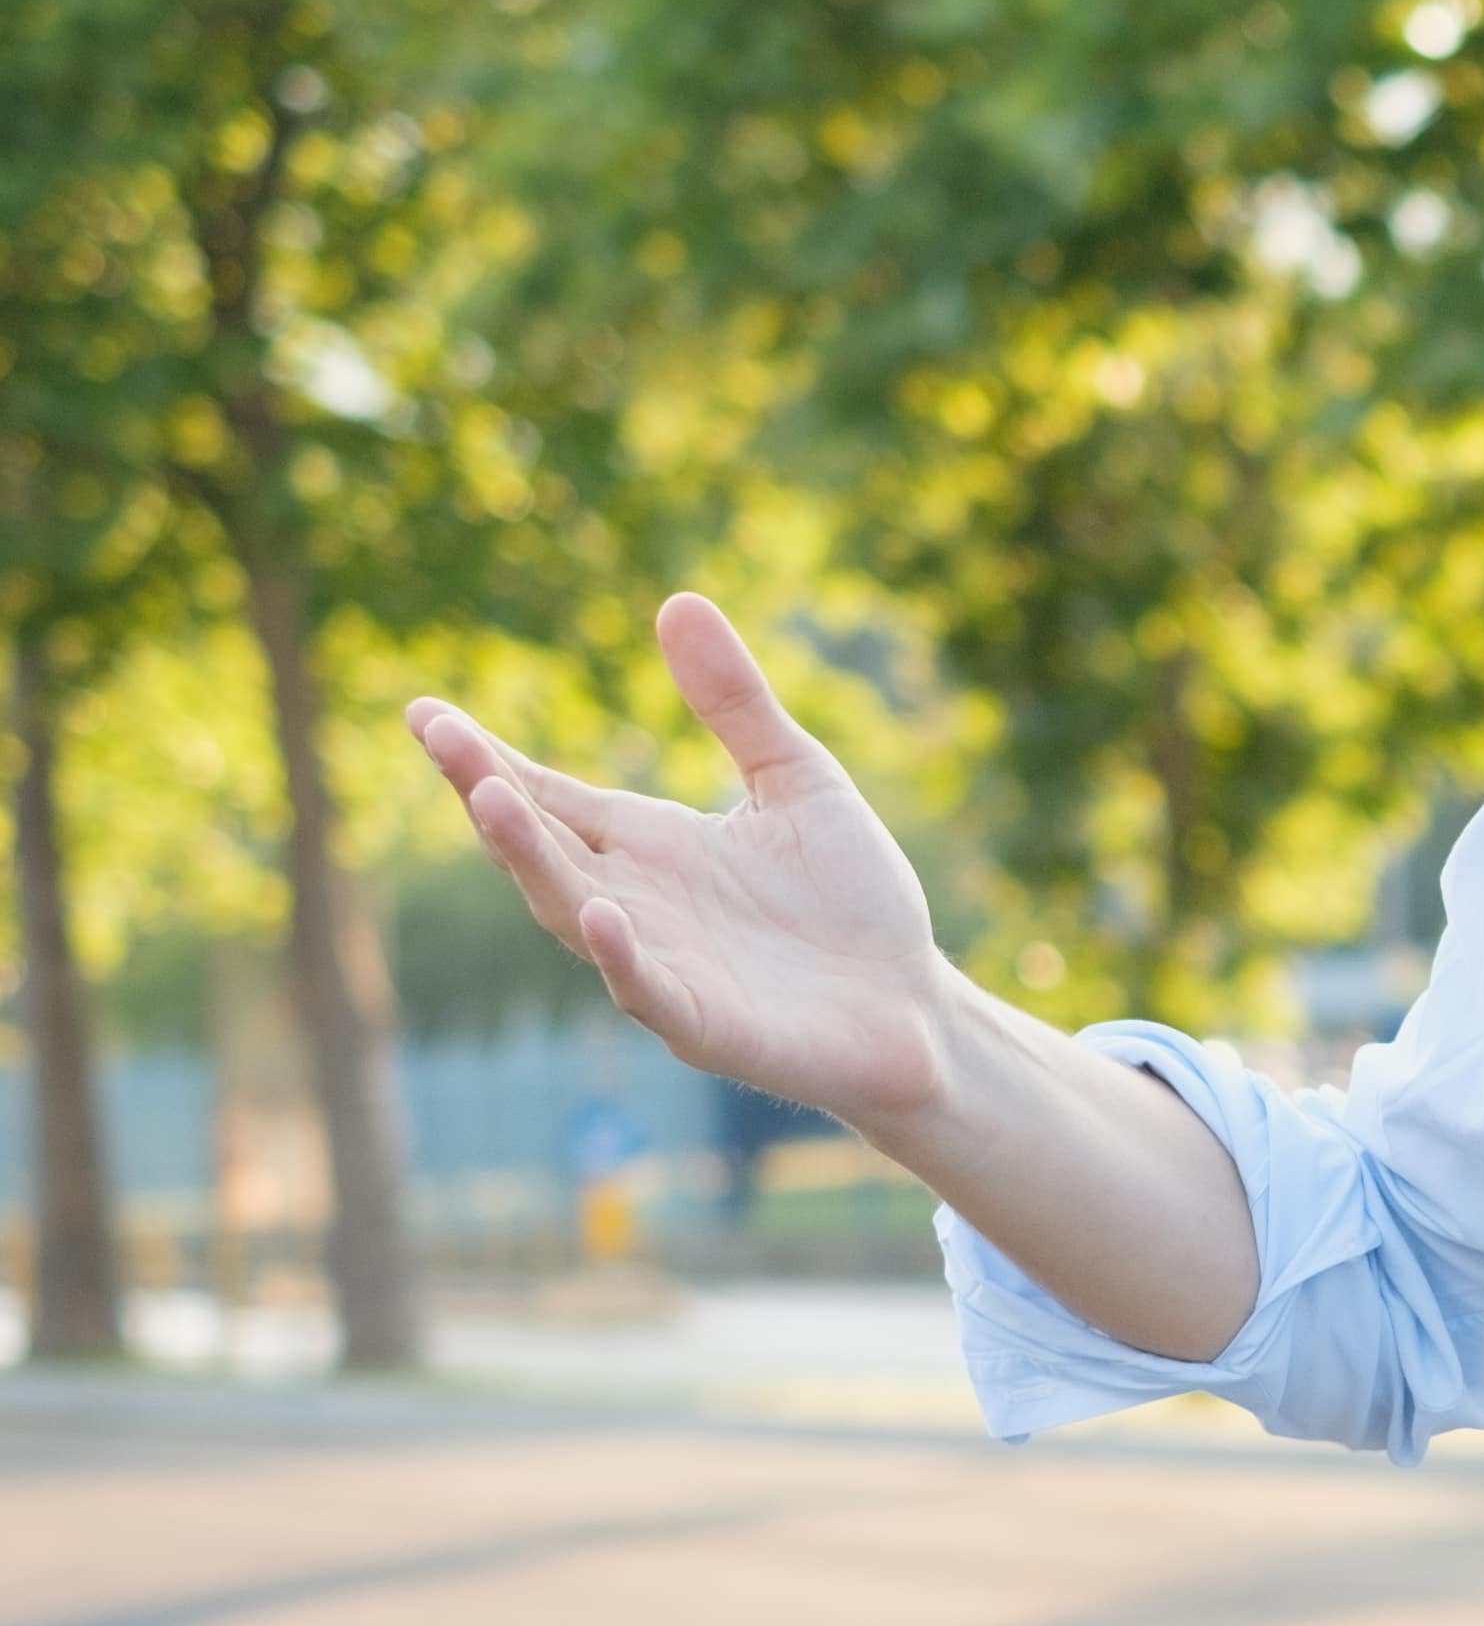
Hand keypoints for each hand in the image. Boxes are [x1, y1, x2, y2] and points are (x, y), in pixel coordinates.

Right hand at [405, 595, 966, 1126]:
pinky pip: (649, 990)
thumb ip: (737, 704)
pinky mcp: (707, 1025)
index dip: (485, 758)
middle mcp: (636, 903)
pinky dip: (621, 956)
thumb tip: (677, 600)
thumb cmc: (852, 900)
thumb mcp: (798, 780)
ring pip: (573, 913)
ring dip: (530, 862)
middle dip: (487, 792)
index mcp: (647, 845)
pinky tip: (600, 913)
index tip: (425, 712)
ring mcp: (664, 966)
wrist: (915, 1006)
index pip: (547, 794)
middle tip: (442, 738)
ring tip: (492, 803)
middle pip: (539, 846)